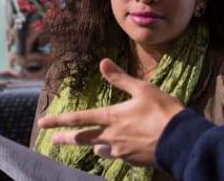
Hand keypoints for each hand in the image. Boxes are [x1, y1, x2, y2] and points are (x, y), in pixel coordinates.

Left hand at [37, 58, 184, 165]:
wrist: (181, 141)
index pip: (78, 119)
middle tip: (53, 140)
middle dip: (66, 138)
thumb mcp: (143, 89)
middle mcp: (111, 137)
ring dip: (94, 146)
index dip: (58, 120)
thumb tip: (102, 62)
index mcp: (112, 117)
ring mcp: (121, 151)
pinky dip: (114, 151)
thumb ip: (120, 78)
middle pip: (82, 138)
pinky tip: (119, 149)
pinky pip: (117, 156)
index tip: (42, 123)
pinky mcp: (132, 161)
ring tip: (92, 145)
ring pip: (99, 149)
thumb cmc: (164, 112)